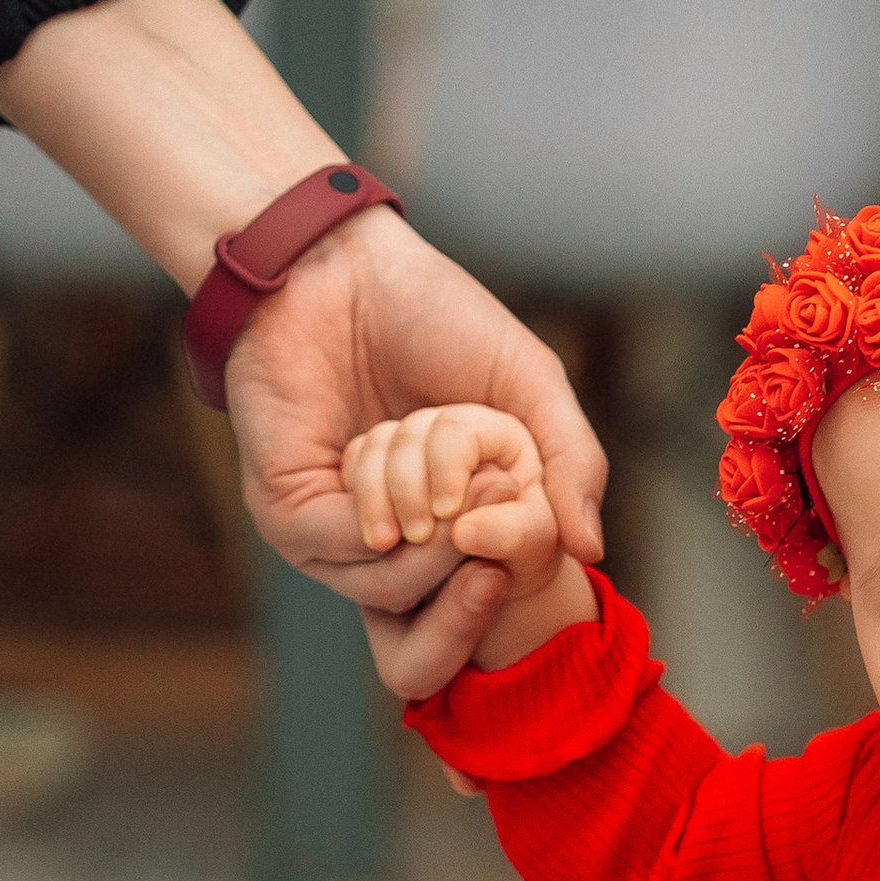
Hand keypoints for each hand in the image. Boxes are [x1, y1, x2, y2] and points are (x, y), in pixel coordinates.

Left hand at [0, 0, 609, 699]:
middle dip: (477, 573)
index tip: (541, 561)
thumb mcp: (530, 386)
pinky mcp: (288, 514)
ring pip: (392, 588)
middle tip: (493, 510)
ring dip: (433, 543)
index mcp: (447, 519)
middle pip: (434, 617)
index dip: (512, 591)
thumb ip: (572, 463)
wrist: (341, 264)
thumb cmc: (434, 313)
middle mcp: (392, 537)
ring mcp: (335, 533)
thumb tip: (591, 550)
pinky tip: (406, 479)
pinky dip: (387, 524)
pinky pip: (348, 553)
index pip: (478, 600)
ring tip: (452, 490)